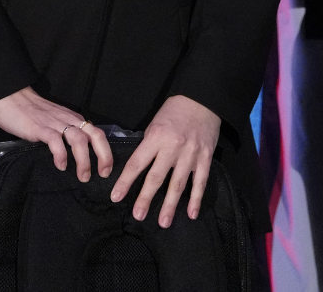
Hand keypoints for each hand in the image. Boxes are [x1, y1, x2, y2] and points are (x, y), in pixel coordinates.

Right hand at [0, 86, 113, 182]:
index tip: (107, 169)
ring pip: (78, 140)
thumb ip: (66, 133)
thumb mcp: (56, 121)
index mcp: (74, 119)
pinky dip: (61, 155)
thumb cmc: (32, 112)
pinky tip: (61, 166)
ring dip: (84, 160)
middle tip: (103, 174)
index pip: (97, 134)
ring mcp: (55, 123)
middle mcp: (69, 120)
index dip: (106, 151)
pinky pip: (55, 141)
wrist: (10, 97)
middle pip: (95, 135)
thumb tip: (76, 154)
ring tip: (83, 176)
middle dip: (103, 156)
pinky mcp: (39, 128)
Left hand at [110, 94, 220, 225]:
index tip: (116, 197)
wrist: (203, 100)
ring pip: (178, 184)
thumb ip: (148, 145)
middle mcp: (172, 147)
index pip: (137, 164)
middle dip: (146, 198)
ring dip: (170, 205)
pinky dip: (196, 199)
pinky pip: (200, 182)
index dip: (125, 182)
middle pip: (156, 177)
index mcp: (156, 137)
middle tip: (138, 216)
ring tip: (163, 223)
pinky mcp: (206, 158)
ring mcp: (190, 154)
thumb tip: (140, 167)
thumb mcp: (154, 123)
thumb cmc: (174, 111)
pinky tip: (191, 214)